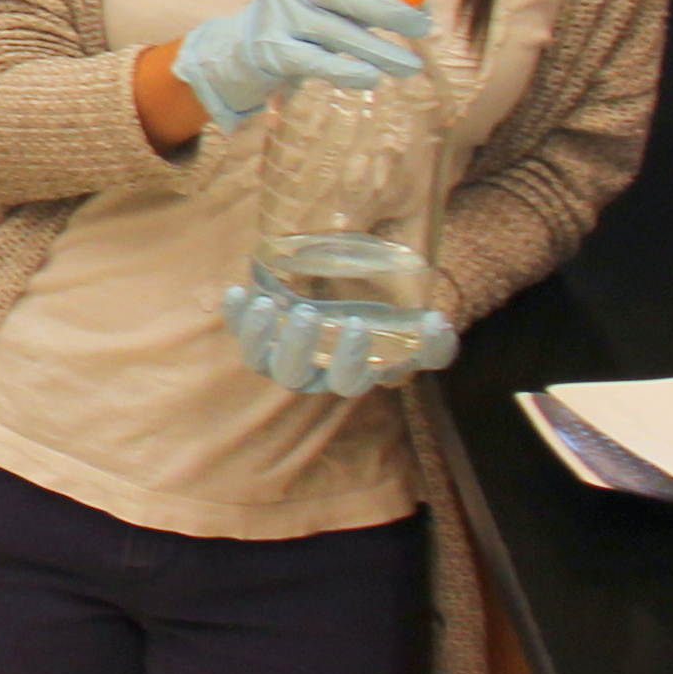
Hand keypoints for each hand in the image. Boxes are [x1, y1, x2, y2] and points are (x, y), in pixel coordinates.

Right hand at [171, 0, 433, 127]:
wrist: (251, 46)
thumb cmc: (313, 13)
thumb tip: (425, 5)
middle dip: (392, 10)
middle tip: (422, 26)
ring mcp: (283, 16)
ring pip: (341, 33)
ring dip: (383, 52)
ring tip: (412, 66)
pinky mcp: (277, 51)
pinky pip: (320, 63)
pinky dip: (350, 72)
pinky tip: (372, 78)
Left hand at [220, 276, 459, 397]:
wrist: (350, 294)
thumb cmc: (383, 320)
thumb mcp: (410, 331)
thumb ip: (433, 340)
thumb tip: (438, 324)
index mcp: (347, 372)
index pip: (349, 382)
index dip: (352, 361)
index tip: (359, 325)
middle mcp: (309, 368)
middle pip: (294, 375)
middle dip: (298, 348)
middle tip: (307, 314)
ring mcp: (278, 351)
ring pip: (258, 360)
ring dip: (257, 335)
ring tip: (265, 304)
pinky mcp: (256, 329)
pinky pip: (236, 330)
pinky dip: (234, 314)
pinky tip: (237, 291)